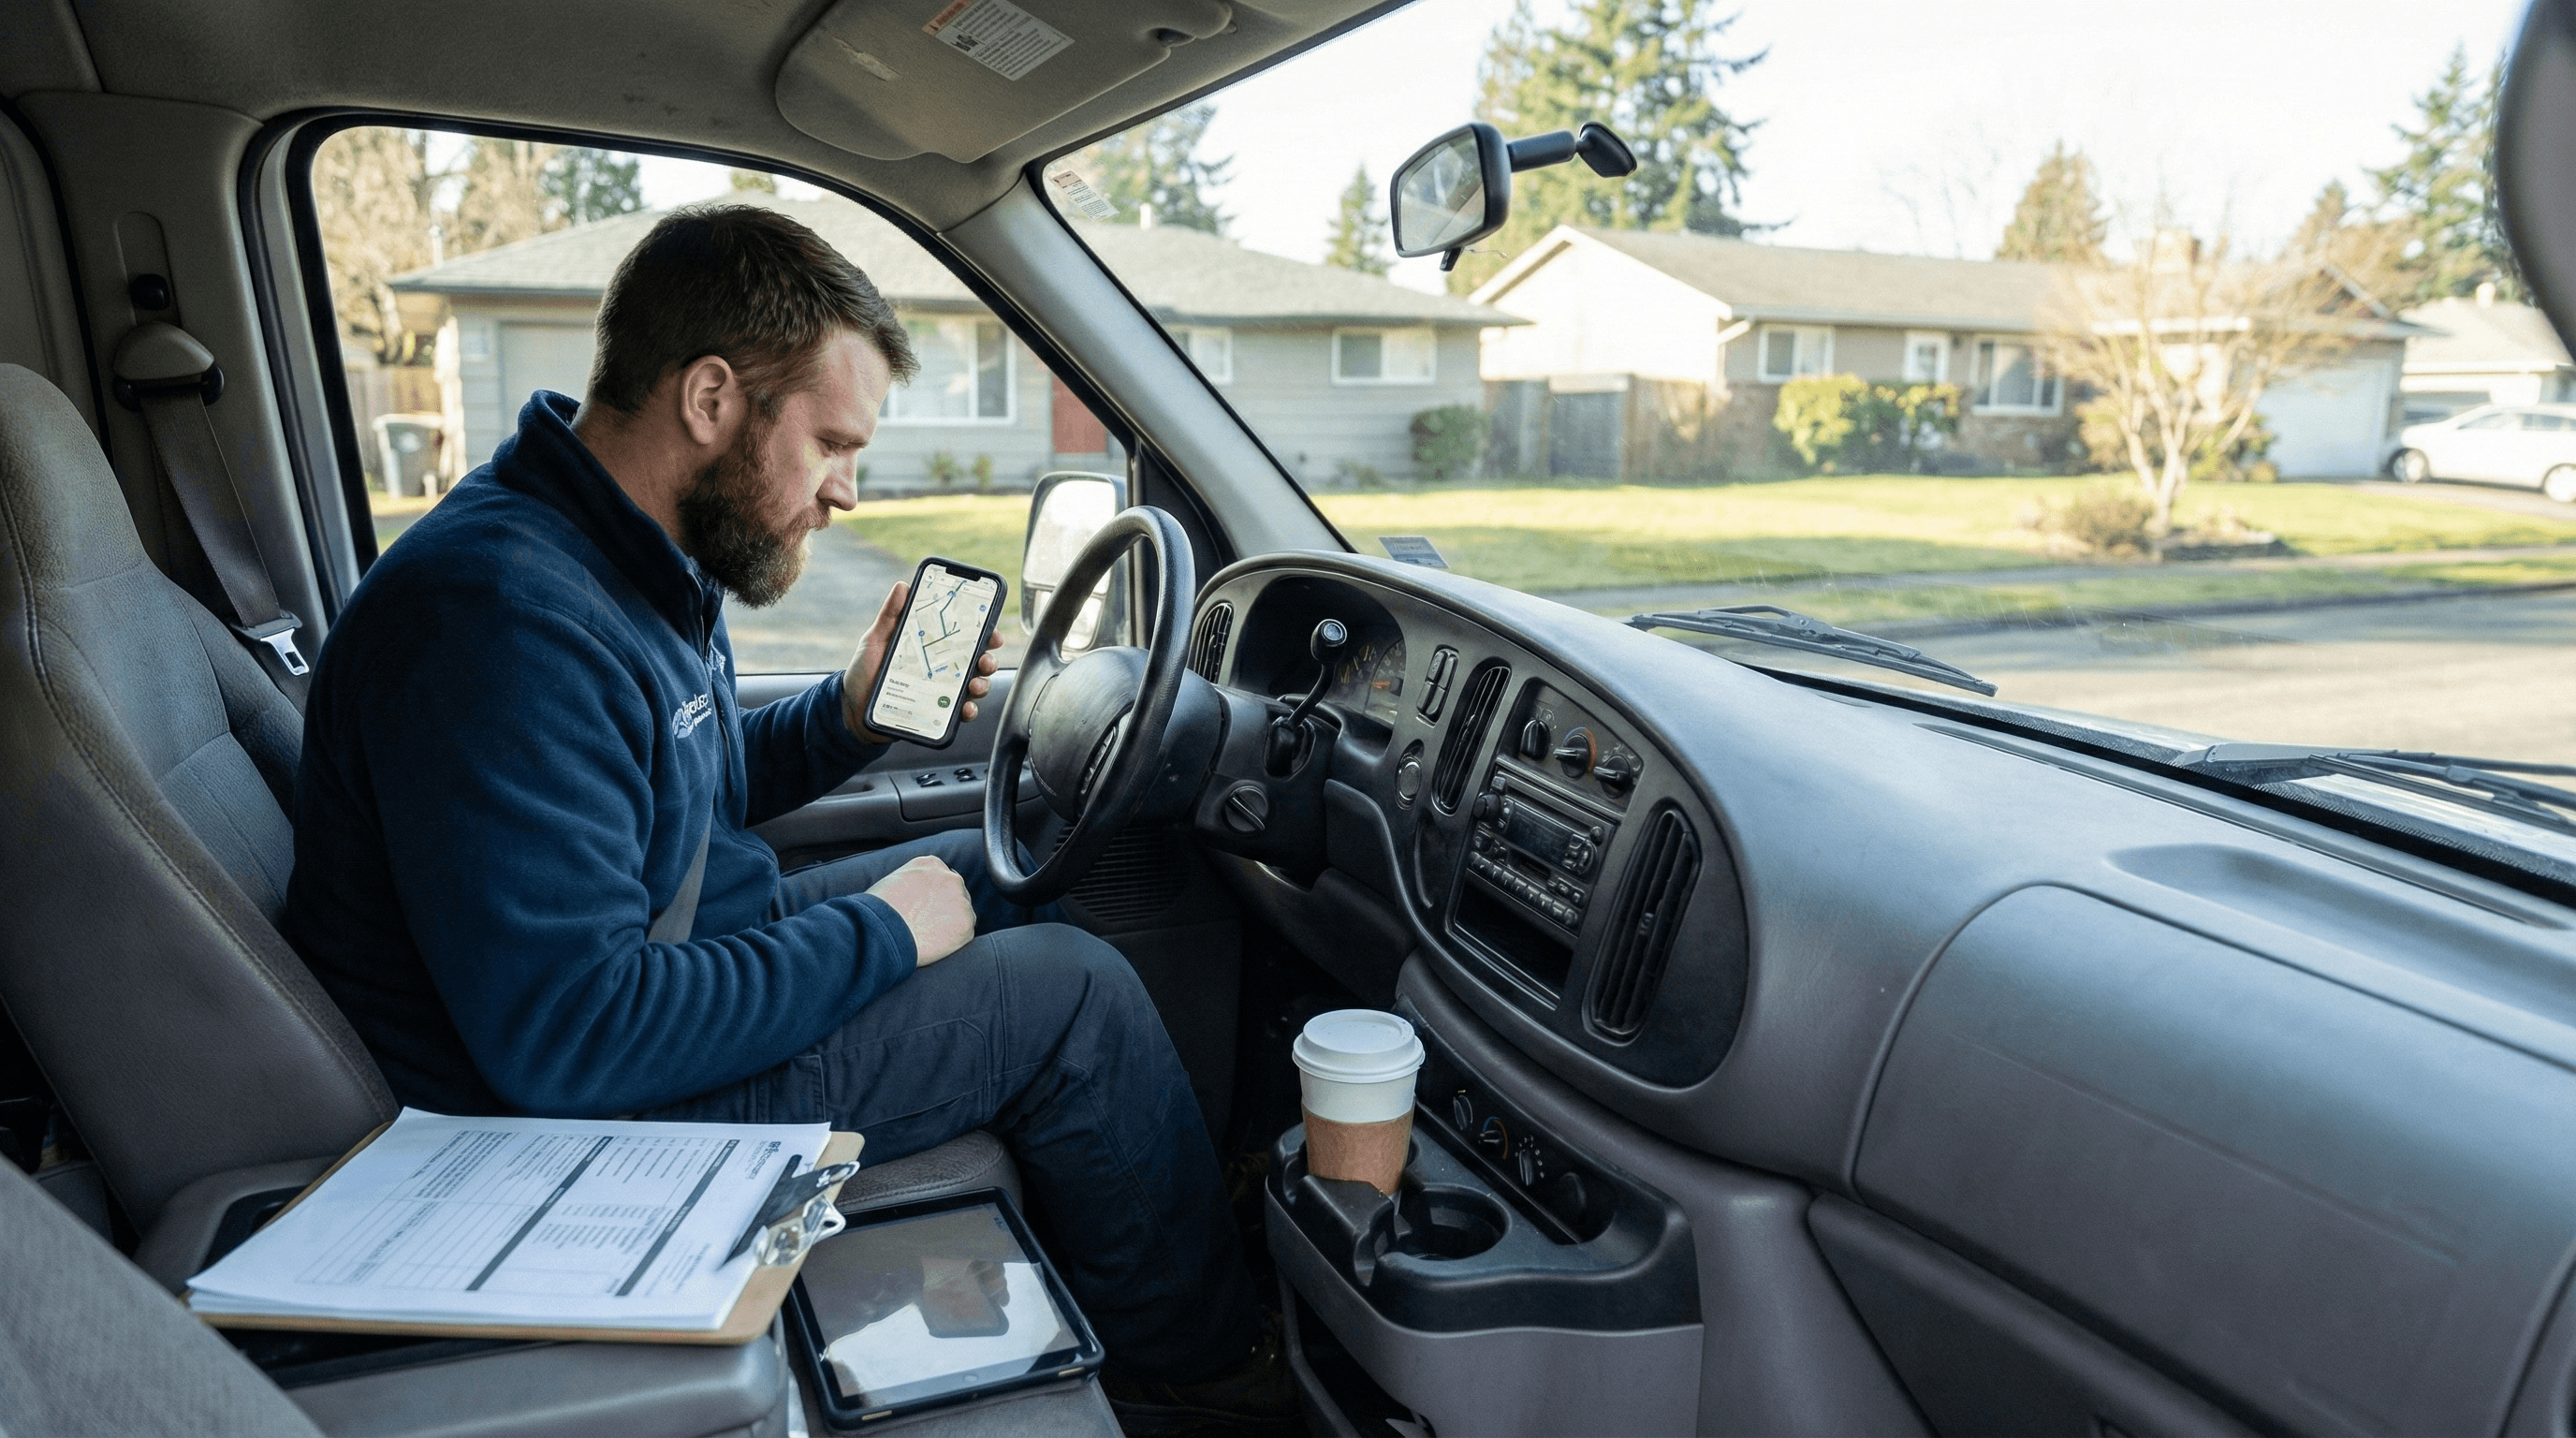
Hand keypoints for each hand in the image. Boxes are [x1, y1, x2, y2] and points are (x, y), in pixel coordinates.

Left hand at [841, 580, 1006, 742]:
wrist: (851, 709)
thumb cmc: (864, 673)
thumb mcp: (875, 640)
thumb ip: (890, 615)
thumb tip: (902, 586)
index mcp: (931, 647)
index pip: (964, 637)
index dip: (984, 632)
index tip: (991, 631)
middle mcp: (942, 669)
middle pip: (977, 661)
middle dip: (989, 659)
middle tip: (984, 660)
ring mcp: (942, 691)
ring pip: (975, 685)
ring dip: (983, 684)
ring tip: (974, 685)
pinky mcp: (937, 712)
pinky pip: (961, 712)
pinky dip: (969, 710)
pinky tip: (965, 707)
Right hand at [866, 855, 974, 965]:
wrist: (881, 929)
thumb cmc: (877, 910)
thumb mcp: (892, 882)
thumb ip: (912, 883)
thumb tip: (915, 898)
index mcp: (930, 864)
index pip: (941, 878)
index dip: (933, 896)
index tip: (924, 909)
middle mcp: (950, 877)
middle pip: (955, 894)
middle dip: (944, 908)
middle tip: (927, 925)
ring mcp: (961, 900)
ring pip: (962, 914)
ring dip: (949, 924)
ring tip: (927, 936)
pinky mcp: (966, 923)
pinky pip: (964, 934)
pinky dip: (953, 941)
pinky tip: (934, 944)